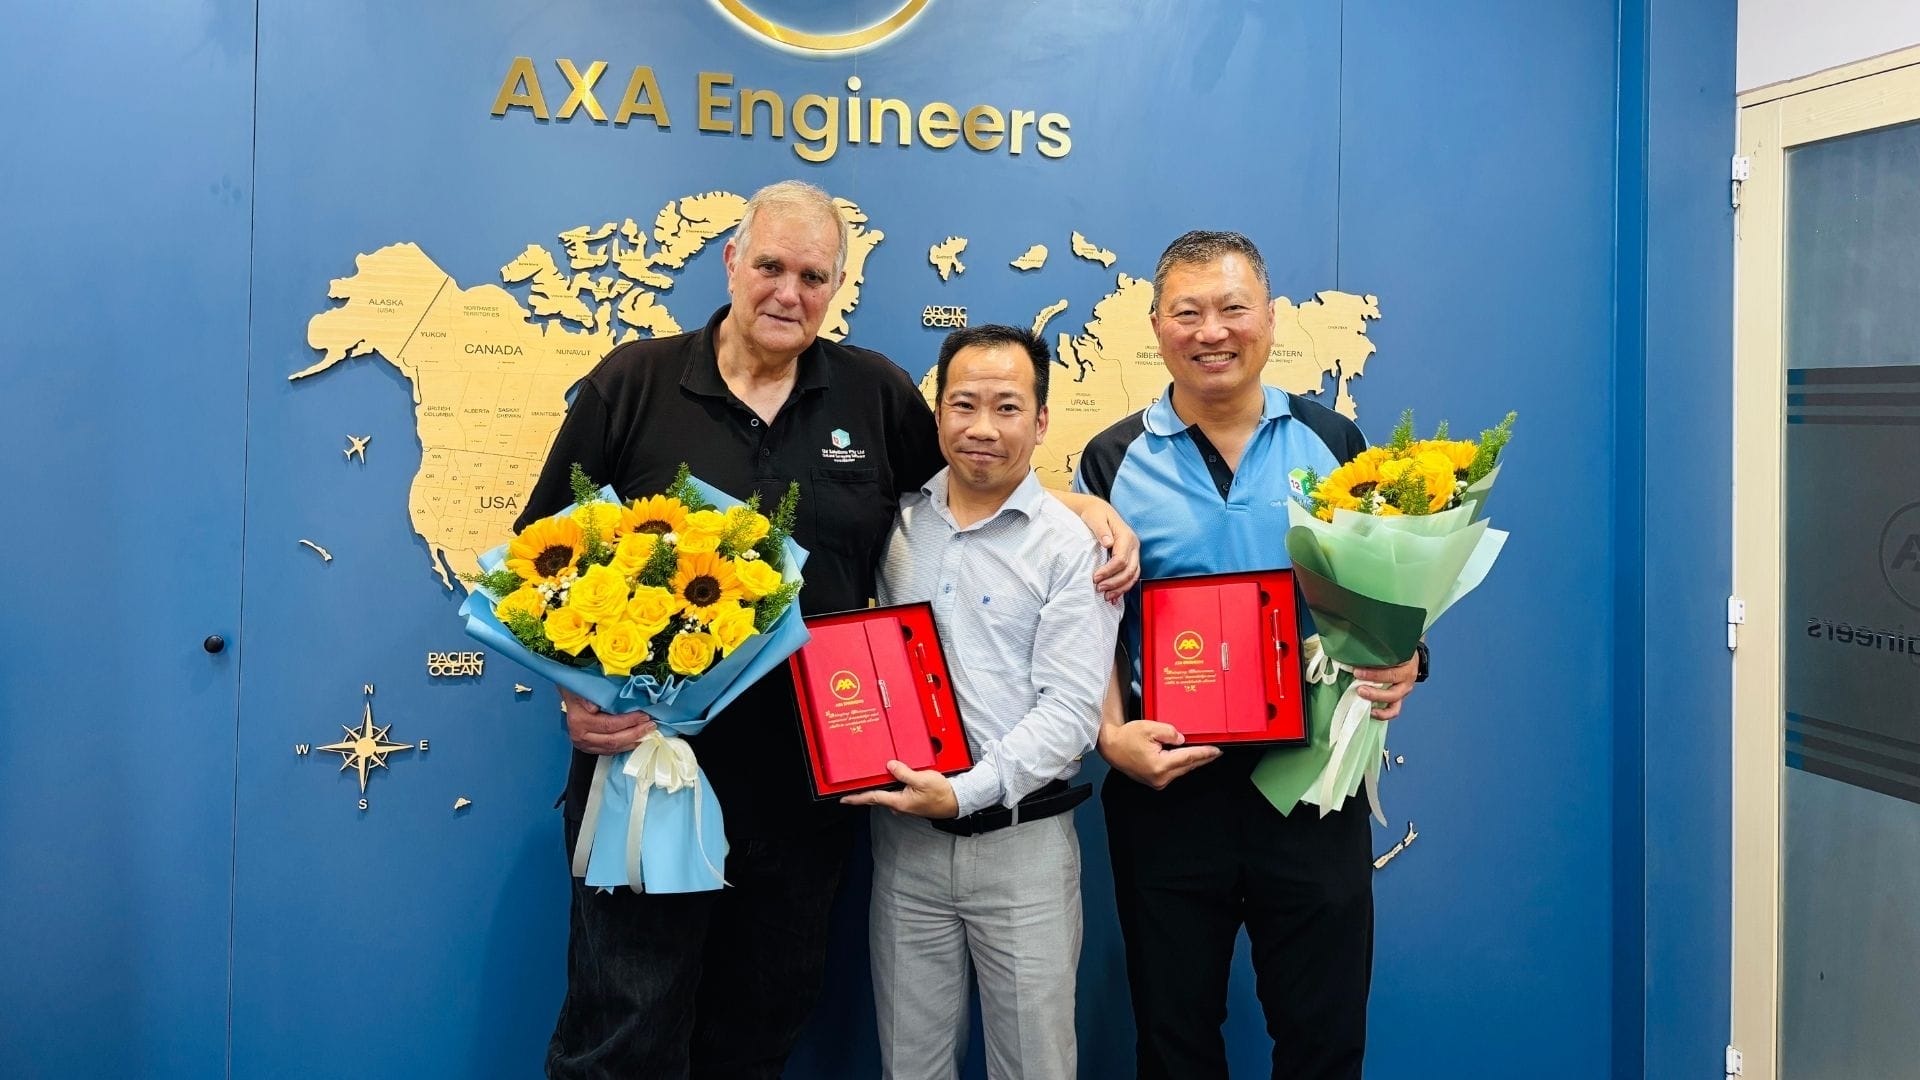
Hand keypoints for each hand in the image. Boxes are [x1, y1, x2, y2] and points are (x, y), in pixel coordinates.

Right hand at [559, 687, 656, 753]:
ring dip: (632, 742)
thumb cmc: (579, 688)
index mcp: (579, 720)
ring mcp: (584, 744)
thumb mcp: (584, 686)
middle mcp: (580, 735)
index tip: (644, 715)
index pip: (609, 725)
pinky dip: (625, 746)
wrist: (570, 694)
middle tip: (650, 725)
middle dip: (635, 733)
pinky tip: (636, 740)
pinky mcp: (588, 748)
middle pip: (612, 740)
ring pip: (612, 748)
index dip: (629, 722)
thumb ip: (589, 696)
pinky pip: (609, 751)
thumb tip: (593, 707)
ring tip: (647, 733)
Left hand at [839, 760, 959, 817]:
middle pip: (878, 798)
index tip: (844, 799)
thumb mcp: (922, 779)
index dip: (857, 798)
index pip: (873, 798)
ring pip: (888, 795)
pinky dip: (892, 787)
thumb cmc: (941, 793)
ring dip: (880, 788)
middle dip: (865, 792)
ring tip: (872, 779)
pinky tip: (893, 779)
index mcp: (900, 802)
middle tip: (853, 787)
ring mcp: (906, 805)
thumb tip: (890, 766)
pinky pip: (897, 794)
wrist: (957, 800)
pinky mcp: (912, 802)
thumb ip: (904, 773)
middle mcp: (900, 806)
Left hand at [1077, 497, 1140, 601]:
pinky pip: (1131, 576)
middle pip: (1130, 570)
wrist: (1098, 511)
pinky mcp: (1130, 559)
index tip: (1095, 578)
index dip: (1109, 571)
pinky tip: (1114, 597)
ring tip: (1106, 597)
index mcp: (1126, 536)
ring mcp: (1133, 553)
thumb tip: (1108, 542)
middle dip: (1115, 582)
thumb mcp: (1095, 517)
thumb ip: (1101, 529)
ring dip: (1120, 588)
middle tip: (1099, 589)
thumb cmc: (1095, 514)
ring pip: (1133, 575)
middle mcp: (1134, 545)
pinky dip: (1123, 587)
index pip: (1121, 559)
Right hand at [1097, 719, 1220, 789]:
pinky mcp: (1154, 781)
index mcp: (1160, 765)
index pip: (1188, 758)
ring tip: (1203, 753)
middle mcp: (1160, 777)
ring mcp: (1157, 781)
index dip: (1204, 754)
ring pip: (1181, 770)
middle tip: (1215, 752)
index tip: (1216, 751)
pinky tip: (1186, 757)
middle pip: (1187, 766)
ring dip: (1191, 761)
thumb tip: (1182, 739)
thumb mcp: (1149, 728)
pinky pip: (1173, 772)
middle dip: (1202, 758)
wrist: (1111, 747)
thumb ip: (1169, 732)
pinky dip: (1181, 764)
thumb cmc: (1126, 738)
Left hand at [1352, 654, 1420, 720]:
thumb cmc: (1395, 653)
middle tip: (1359, 688)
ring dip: (1377, 699)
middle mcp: (1407, 678)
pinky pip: (1393, 710)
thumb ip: (1375, 654)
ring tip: (1362, 697)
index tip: (1357, 672)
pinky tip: (1371, 711)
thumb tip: (1353, 655)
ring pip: (1394, 699)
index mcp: (1405, 663)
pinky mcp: (1400, 698)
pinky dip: (1382, 713)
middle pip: (1392, 688)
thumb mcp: (1389, 649)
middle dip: (1375, 690)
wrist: (1409, 658)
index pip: (1390, 670)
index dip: (1373, 674)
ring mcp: (1404, 689)